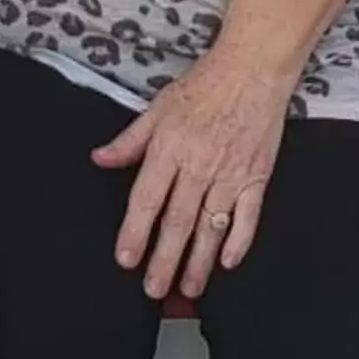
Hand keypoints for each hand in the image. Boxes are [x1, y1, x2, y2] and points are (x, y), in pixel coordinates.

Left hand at [92, 54, 290, 299]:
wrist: (253, 69)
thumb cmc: (205, 85)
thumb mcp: (157, 108)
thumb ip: (129, 140)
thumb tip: (100, 159)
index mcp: (169, 148)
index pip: (146, 200)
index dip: (135, 232)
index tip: (126, 258)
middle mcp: (199, 165)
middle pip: (177, 221)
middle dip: (164, 260)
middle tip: (153, 289)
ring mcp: (230, 173)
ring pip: (211, 226)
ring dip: (199, 261)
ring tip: (187, 288)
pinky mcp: (257, 176)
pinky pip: (248, 216)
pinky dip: (239, 241)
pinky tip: (227, 262)